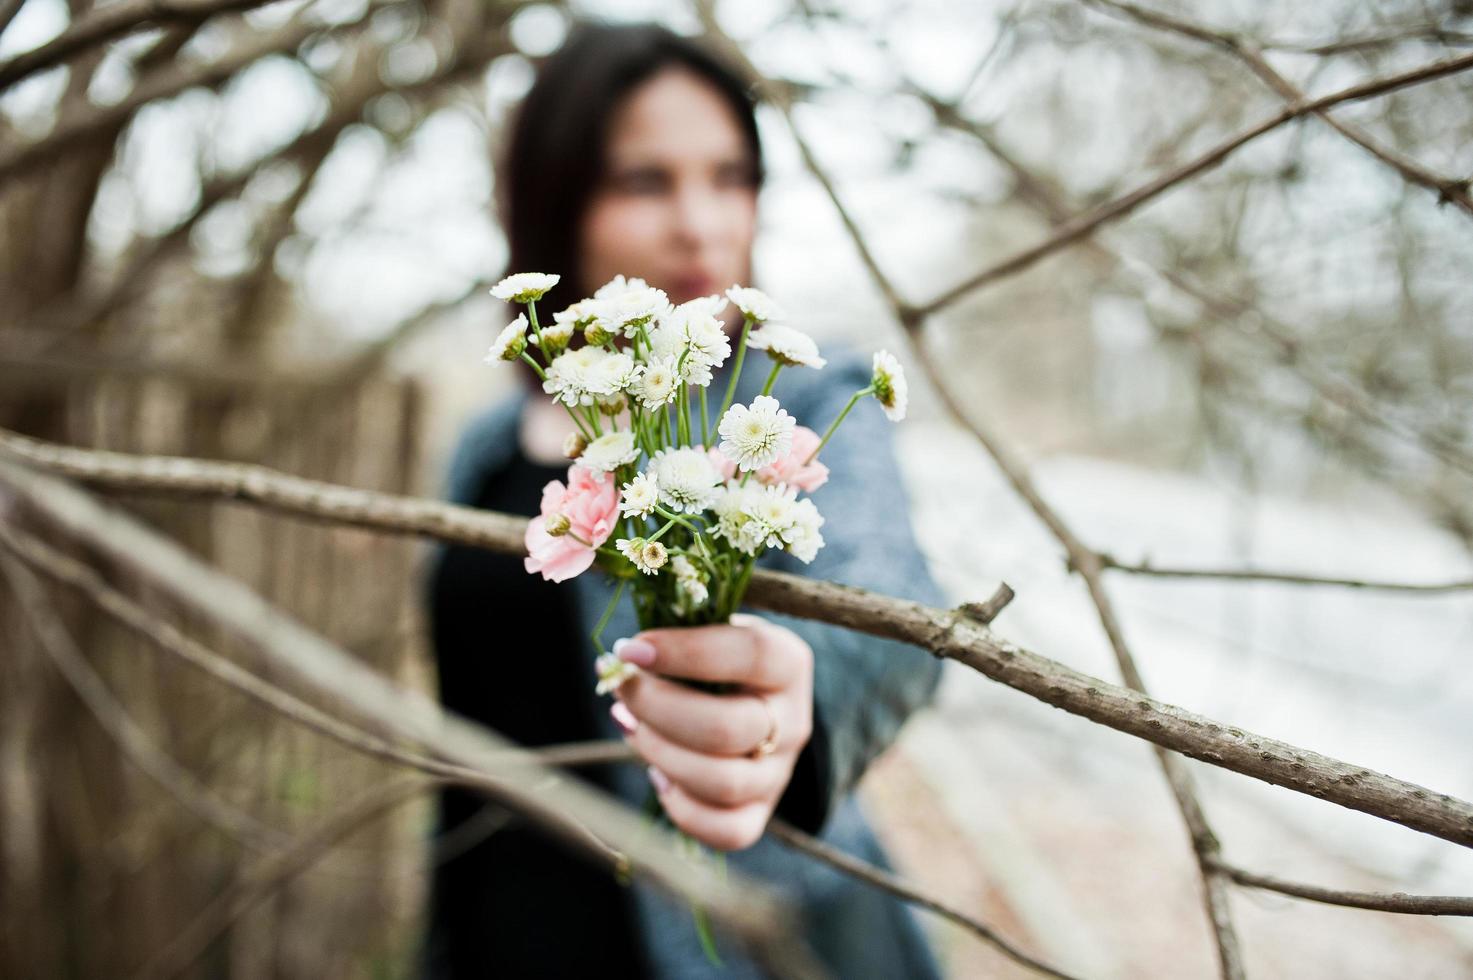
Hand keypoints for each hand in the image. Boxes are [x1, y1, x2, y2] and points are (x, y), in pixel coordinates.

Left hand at [609, 612, 813, 850]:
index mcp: (787, 663)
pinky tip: (657, 774)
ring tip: (629, 724)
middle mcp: (792, 721)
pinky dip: (682, 808)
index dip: (686, 652)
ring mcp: (778, 773)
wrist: (751, 702)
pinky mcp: (759, 813)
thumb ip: (679, 627)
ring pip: (723, 782)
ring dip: (659, 752)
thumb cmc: (716, 658)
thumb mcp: (711, 627)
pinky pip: (727, 831)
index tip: (631, 649)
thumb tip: (623, 656)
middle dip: (657, 708)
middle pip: (728, 728)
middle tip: (620, 686)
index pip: (750, 654)